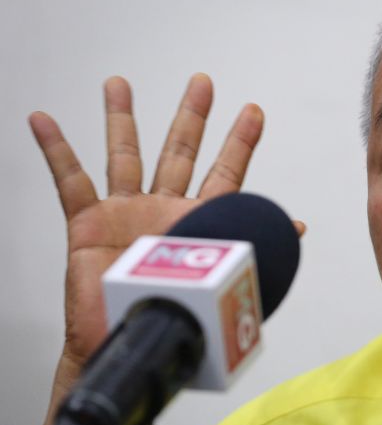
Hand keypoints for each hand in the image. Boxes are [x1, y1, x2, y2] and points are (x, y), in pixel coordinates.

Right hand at [31, 74, 263, 391]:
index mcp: (200, 222)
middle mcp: (164, 210)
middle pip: (180, 152)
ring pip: (124, 154)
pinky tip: (43, 119)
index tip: (254, 111)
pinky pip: (69, 180)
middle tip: (203, 81)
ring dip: (121, 118)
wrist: (134, 343)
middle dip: (192, 116)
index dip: (240, 142)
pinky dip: (56, 149)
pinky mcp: (87, 224)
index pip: (226, 173)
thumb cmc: (178, 317)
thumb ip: (258, 248)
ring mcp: (125, 213)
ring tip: (119, 82)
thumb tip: (295, 229)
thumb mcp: (223, 279)